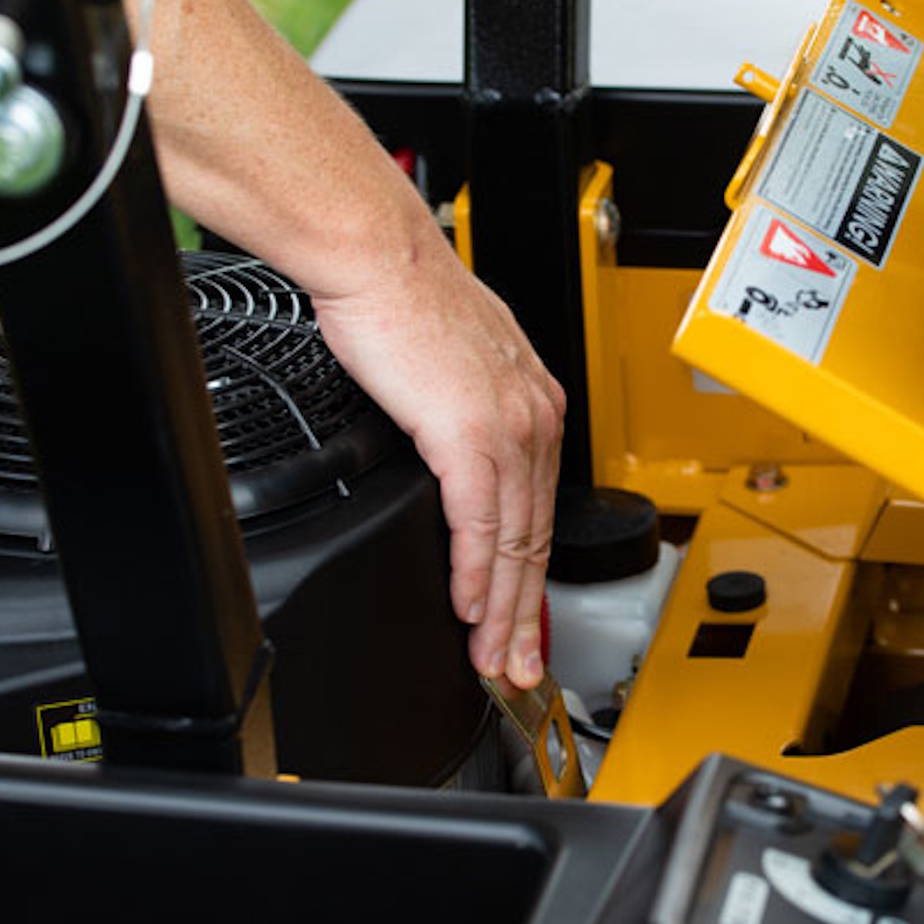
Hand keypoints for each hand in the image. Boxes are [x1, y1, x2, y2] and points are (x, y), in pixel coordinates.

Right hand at [311, 224, 564, 689]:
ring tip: (493, 657)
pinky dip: (476, 573)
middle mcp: (536, 419)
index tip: (525, 618)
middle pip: (537, 537)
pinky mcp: (471, 435)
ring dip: (503, 611)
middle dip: (528, 614)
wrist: (381, 258)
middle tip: (520, 666)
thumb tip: (455, 449)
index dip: (534, 573)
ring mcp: (510, 429)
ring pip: (515, 542)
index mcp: (537, 404)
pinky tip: (470, 609)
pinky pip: (479, 523)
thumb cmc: (407, 299)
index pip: (542, 510)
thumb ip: (469, 416)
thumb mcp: (458, 366)